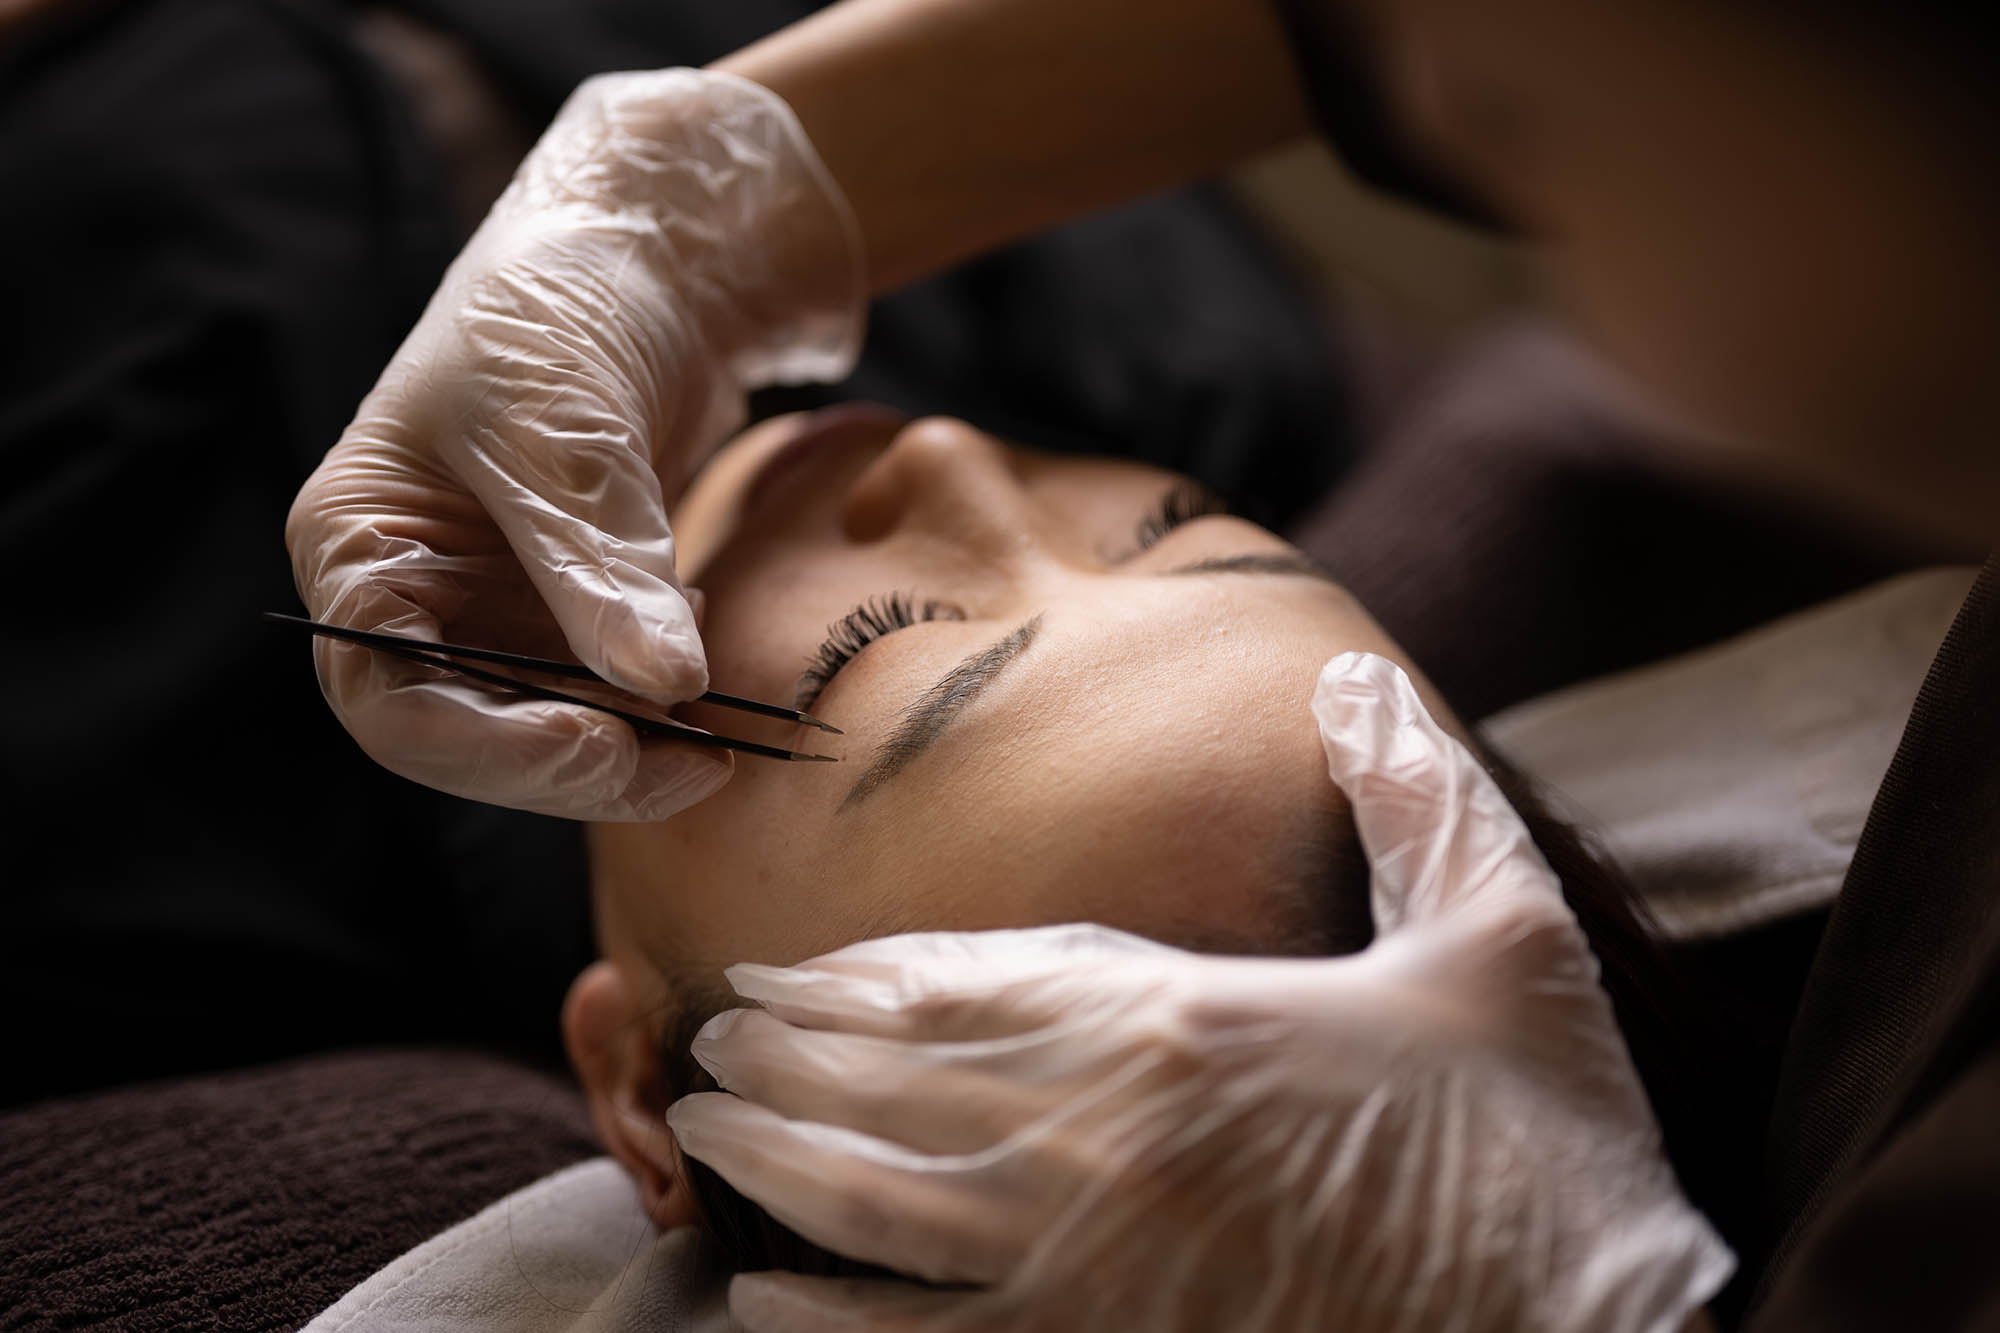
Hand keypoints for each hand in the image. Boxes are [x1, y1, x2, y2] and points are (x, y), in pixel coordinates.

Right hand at [286, 68, 861, 819]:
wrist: (651, 256)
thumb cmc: (564, 309)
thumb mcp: (563, 430)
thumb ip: (600, 561)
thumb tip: (664, 687)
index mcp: (361, 549)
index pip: (390, 704)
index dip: (491, 750)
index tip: (600, 745)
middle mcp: (418, 597)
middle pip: (477, 739)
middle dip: (583, 765)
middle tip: (697, 765)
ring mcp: (498, 609)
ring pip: (553, 729)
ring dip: (636, 745)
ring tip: (724, 727)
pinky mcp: (576, 608)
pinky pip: (612, 690)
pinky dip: (664, 697)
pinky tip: (712, 653)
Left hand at [667, 652, 1732, 1330]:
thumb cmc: (1544, 1151)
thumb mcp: (1509, 942)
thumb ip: (1419, 797)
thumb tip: (1351, 673)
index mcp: (1185, 1019)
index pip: (973, 975)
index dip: (859, 974)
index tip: (782, 965)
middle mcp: (1107, 1135)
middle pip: (894, 1079)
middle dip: (786, 1054)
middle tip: (706, 1033)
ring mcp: (1089, 1264)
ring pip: (874, 1200)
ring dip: (773, 1157)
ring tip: (699, 1125)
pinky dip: (825, 1323)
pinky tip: (763, 1298)